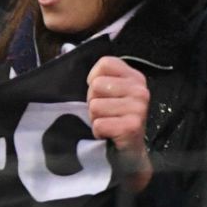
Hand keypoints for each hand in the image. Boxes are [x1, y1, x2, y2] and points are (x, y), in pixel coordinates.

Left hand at [87, 55, 152, 193]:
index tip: (101, 94)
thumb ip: (97, 76)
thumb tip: (65, 50)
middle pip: (96, 85)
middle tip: (105, 114)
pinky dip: (98, 132)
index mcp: (135, 77)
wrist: (128, 155)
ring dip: (96, 118)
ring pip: (95, 105)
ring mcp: (139, 108)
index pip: (104, 63)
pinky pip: (99, 124)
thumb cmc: (114, 120)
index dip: (94, 80)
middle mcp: (141, 90)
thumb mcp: (109, 94)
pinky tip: (109, 135)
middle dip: (93, 102)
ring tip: (108, 124)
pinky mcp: (132, 127)